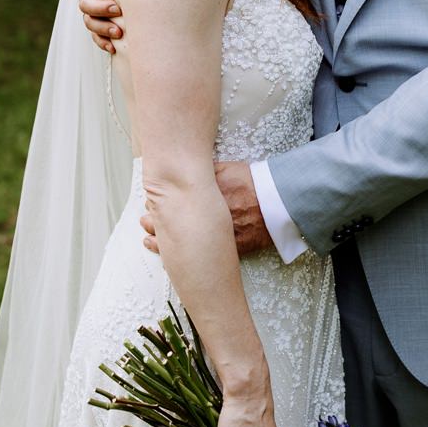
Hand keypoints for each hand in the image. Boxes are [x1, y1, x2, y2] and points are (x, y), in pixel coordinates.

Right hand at [78, 0, 119, 52]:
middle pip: (85, 3)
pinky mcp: (101, 22)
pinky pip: (96, 36)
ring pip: (90, 21)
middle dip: (100, 8)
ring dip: (102, 28)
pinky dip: (103, 42)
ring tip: (119, 32)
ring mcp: (94, 8)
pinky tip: (114, 48)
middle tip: (117, 10)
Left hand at [140, 162, 270, 256]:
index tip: (149, 206)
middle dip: (155, 225)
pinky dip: (184, 257)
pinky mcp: (231, 249)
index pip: (173, 202)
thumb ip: (210, 172)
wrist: (282, 201)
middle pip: (173, 224)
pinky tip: (171, 257)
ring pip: (183, 243)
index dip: (158, 206)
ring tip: (149, 240)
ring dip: (163, 242)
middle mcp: (207, 218)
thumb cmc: (258, 183)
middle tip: (144, 223)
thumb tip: (190, 169)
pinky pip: (202, 257)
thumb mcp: (232, 169)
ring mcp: (218, 236)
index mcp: (205, 197)